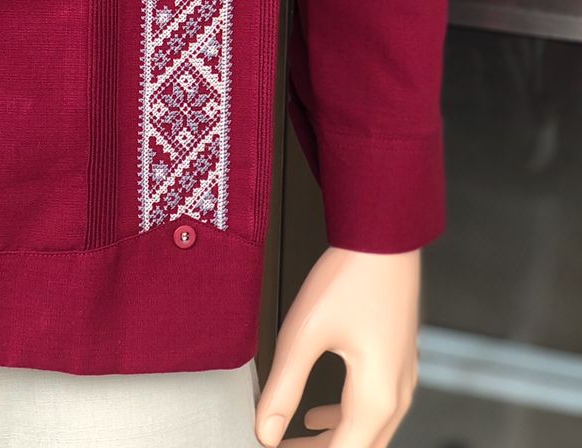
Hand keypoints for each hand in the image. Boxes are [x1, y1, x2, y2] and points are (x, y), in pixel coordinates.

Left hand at [254, 246, 420, 446]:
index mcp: (376, 398)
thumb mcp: (304, 335)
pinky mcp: (396, 359)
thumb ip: (284, 388)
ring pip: (368, 431)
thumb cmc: (351, 278)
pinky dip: (344, 420)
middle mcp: (396, 395)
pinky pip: (373, 407)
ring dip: (332, 440)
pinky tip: (317, 413)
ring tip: (295, 440)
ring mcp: (401, 377)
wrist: (384, 239)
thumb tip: (266, 432)